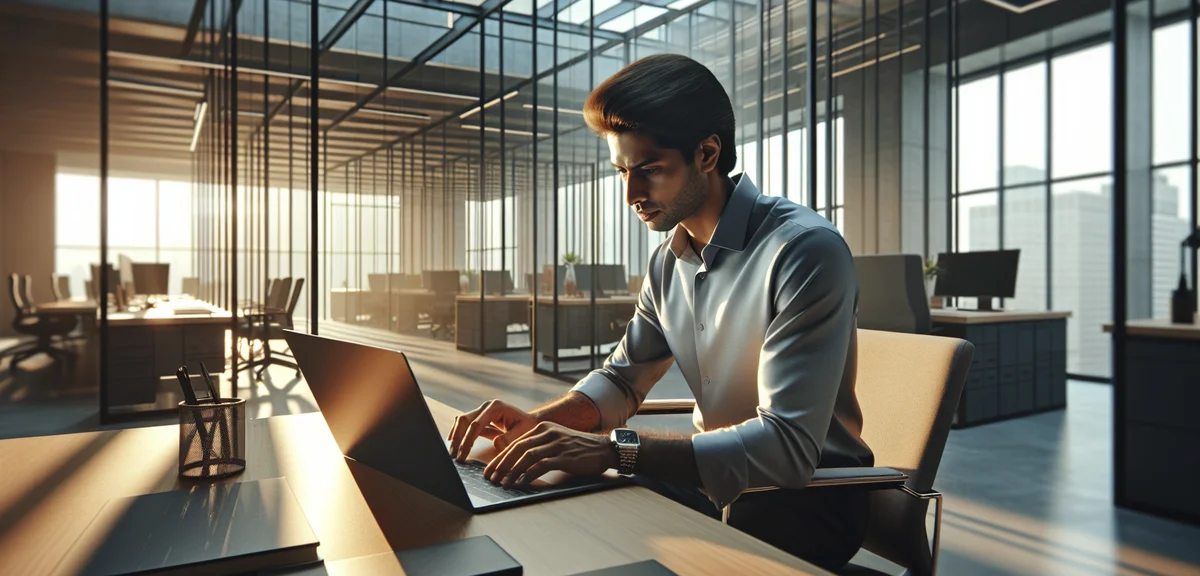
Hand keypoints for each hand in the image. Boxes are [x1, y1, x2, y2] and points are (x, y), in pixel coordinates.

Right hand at [448, 399, 536, 461]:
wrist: (532, 422)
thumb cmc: (529, 427)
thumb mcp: (522, 434)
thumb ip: (509, 439)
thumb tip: (496, 443)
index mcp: (496, 407)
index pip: (476, 424)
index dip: (467, 441)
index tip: (462, 455)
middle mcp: (487, 406)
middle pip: (465, 420)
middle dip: (457, 439)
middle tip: (453, 456)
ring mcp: (482, 410)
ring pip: (462, 421)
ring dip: (456, 436)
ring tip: (452, 452)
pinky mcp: (480, 418)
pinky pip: (466, 426)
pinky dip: (460, 436)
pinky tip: (456, 447)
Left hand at [483, 422, 617, 488]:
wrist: (605, 449)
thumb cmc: (580, 448)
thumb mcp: (557, 440)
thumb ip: (540, 446)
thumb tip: (518, 463)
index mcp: (543, 428)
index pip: (516, 443)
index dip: (500, 458)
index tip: (490, 470)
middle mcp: (548, 433)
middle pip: (517, 448)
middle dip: (501, 464)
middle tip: (490, 478)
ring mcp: (556, 444)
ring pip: (527, 456)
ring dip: (512, 471)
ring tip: (503, 482)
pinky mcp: (564, 456)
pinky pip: (541, 465)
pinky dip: (528, 474)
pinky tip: (521, 482)